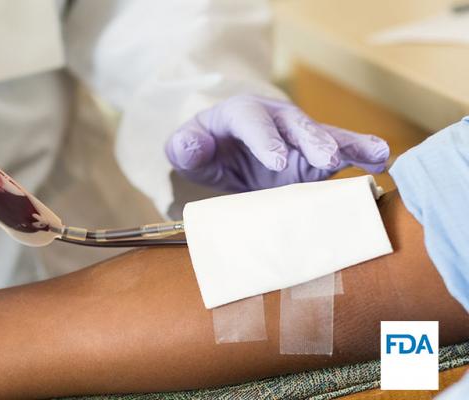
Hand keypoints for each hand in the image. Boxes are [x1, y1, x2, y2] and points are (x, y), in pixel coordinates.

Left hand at [165, 95, 389, 191]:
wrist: (225, 150)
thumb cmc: (206, 147)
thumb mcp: (186, 148)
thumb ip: (184, 146)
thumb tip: (190, 145)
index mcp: (240, 113)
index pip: (251, 120)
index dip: (264, 139)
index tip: (276, 160)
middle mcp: (275, 119)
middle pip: (294, 124)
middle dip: (311, 140)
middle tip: (326, 158)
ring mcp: (298, 136)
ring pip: (325, 136)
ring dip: (347, 145)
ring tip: (373, 154)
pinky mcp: (314, 155)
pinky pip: (341, 152)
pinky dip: (361, 153)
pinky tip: (381, 161)